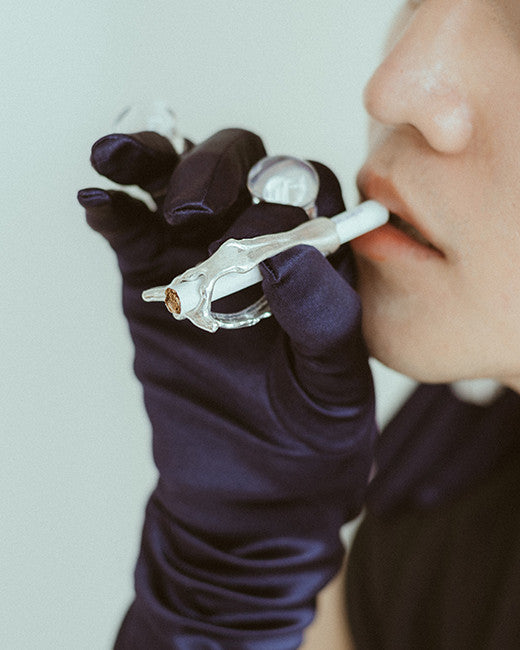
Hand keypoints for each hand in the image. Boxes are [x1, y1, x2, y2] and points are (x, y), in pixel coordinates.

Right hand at [78, 128, 376, 648]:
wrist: (249, 491)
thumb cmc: (307, 441)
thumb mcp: (333, 387)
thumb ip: (324, 319)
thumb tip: (285, 253)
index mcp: (318, 257)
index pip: (304, 190)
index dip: (281, 203)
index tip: (261, 251)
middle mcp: (260, 242)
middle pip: (240, 166)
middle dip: (213, 175)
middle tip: (195, 218)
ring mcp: (201, 258)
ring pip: (178, 182)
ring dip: (154, 162)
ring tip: (124, 160)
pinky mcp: (153, 283)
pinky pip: (130, 235)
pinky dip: (114, 213)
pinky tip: (98, 201)